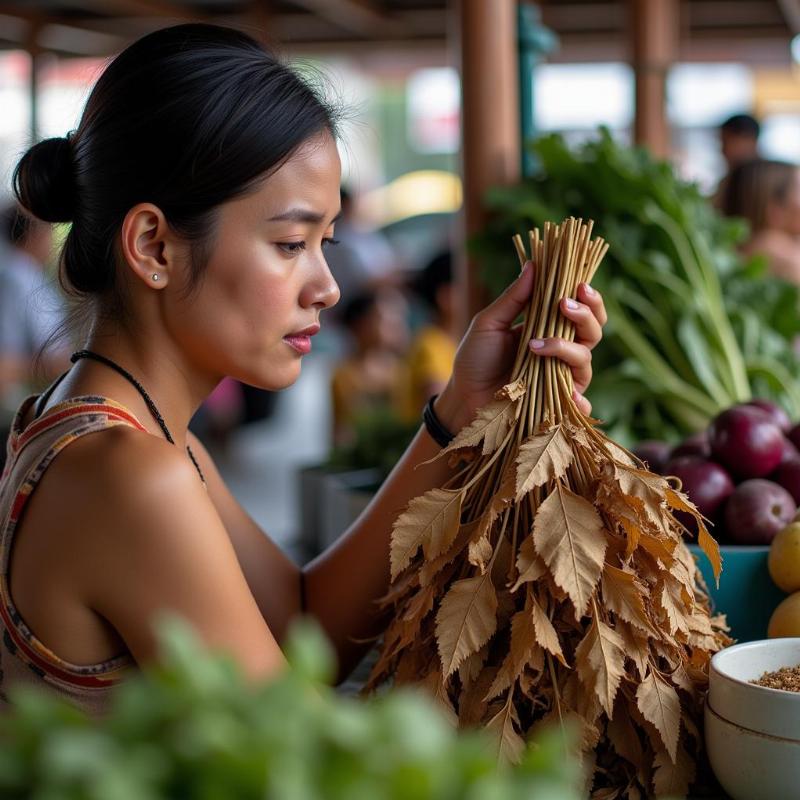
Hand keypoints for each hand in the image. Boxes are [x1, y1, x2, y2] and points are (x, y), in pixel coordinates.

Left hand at [435, 262, 606, 430]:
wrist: (463, 398)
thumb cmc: (474, 360)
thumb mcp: (489, 324)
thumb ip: (513, 298)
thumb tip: (533, 265)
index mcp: (547, 328)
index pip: (580, 309)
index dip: (587, 296)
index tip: (579, 284)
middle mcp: (560, 351)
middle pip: (593, 331)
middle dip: (586, 314)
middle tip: (565, 304)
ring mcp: (560, 377)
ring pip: (586, 360)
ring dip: (567, 347)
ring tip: (537, 345)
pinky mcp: (557, 403)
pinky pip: (581, 404)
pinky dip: (579, 399)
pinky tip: (568, 393)